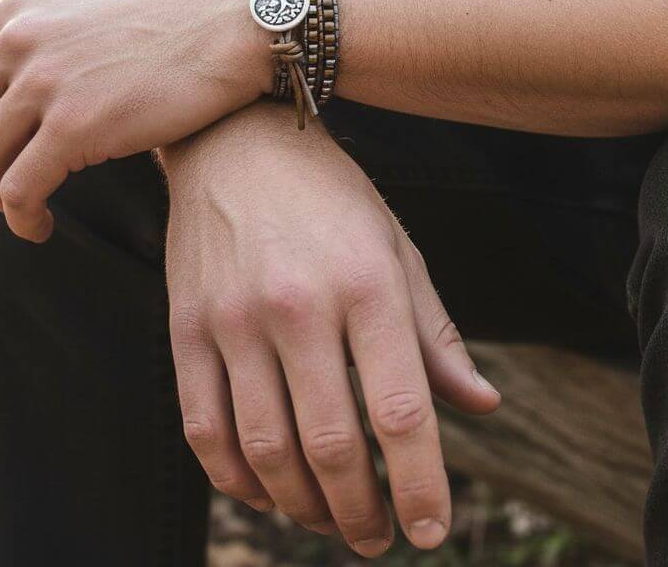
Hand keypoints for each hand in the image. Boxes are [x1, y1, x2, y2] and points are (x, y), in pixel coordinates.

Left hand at [0, 0, 268, 240]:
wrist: (234, 22)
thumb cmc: (177, 25)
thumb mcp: (90, 11)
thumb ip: (48, 38)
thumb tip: (24, 89)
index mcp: (19, 9)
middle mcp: (20, 39)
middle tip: (9, 191)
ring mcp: (45, 81)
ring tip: (29, 212)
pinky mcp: (76, 125)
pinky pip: (20, 190)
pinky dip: (21, 219)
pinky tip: (41, 227)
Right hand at [161, 103, 499, 557]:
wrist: (235, 140)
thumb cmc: (329, 196)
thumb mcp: (395, 247)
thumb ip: (435, 333)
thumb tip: (482, 407)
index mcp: (366, 283)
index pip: (401, 410)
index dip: (421, 486)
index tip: (430, 534)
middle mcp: (299, 304)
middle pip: (331, 444)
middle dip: (360, 512)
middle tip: (376, 539)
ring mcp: (234, 318)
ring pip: (265, 448)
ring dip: (301, 506)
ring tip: (325, 520)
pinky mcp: (186, 326)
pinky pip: (204, 427)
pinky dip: (235, 478)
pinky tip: (263, 490)